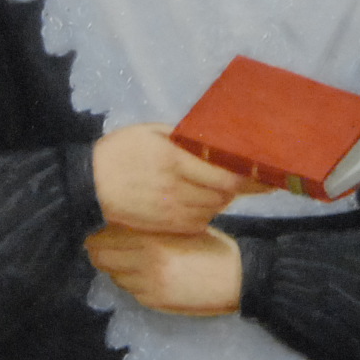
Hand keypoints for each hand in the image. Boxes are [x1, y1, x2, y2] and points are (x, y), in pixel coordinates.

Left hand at [86, 225, 243, 315]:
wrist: (239, 279)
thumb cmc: (215, 248)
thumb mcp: (183, 229)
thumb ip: (153, 228)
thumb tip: (125, 226)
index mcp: (152, 239)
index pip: (106, 237)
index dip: (99, 233)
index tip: (100, 229)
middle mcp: (144, 263)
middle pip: (103, 258)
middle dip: (101, 251)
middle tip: (103, 244)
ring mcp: (148, 286)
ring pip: (114, 276)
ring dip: (116, 267)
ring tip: (126, 258)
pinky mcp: (155, 302)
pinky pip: (130, 290)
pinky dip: (131, 281)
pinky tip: (143, 274)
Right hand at [92, 123, 271, 234]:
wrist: (89, 188)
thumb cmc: (120, 153)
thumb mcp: (150, 133)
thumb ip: (183, 137)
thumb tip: (214, 137)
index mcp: (174, 160)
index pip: (226, 172)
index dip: (252, 174)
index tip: (270, 170)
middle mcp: (177, 188)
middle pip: (226, 192)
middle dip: (243, 184)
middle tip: (258, 176)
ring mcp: (174, 211)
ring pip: (216, 206)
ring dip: (225, 196)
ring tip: (224, 183)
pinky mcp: (170, 227)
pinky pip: (202, 219)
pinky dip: (208, 209)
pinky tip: (201, 198)